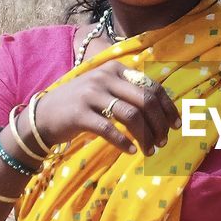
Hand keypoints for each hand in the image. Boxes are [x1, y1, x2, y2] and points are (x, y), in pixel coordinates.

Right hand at [31, 61, 180, 154]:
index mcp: (116, 69)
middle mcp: (105, 77)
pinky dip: (124, 142)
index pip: (152, 86)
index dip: (168, 107)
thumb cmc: (81, 104)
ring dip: (146, 136)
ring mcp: (91, 94)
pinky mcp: (79, 113)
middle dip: (160, 124)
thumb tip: (164, 110)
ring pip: (131, 116)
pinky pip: (109, 129)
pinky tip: (131, 151)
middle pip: (146, 100)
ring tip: (150, 150)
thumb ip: (129, 92)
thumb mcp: (106, 90)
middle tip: (163, 141)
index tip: (176, 125)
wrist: (44, 115)